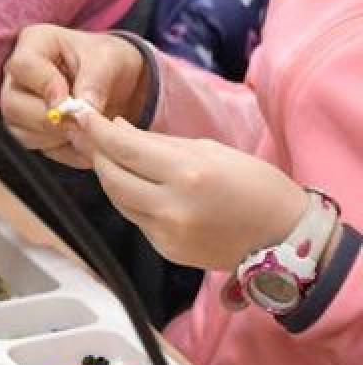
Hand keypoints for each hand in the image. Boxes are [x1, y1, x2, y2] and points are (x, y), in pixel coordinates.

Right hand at [1, 25, 147, 167]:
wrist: (119, 83)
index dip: (45, 86)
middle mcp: (17, 75)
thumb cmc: (109, 61)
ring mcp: (18, 103)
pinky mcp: (27, 129)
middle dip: (50, 119)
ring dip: (55, 136)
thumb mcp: (110, 60)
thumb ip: (95, 82)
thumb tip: (81, 110)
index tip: (71, 101)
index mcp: (34, 43)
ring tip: (86, 129)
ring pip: (18, 130)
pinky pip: (34, 147)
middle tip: (82, 122)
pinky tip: (83, 139)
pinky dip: (61, 149)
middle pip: (12, 104)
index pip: (23, 65)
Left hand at [80, 113, 307, 270]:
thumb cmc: (254, 184)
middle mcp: (172, 207)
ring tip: (108, 155)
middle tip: (88, 133)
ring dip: (109, 175)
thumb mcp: (210, 150)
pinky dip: (130, 198)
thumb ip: (158, 142)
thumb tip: (116, 130)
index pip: (123, 149)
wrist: (285, 239)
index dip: (96, 130)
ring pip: (117, 199)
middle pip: (111, 176)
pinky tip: (136, 184)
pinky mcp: (166, 251)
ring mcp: (167, 233)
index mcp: (187, 174)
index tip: (79, 114)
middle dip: (96, 152)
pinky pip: (135, 218)